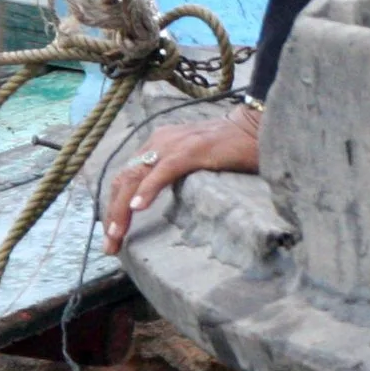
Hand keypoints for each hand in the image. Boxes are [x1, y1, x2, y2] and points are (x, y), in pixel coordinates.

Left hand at [101, 106, 260, 252]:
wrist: (258, 125)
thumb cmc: (231, 147)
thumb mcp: (192, 159)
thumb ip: (173, 172)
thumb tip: (156, 200)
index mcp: (159, 142)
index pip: (126, 176)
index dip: (114, 205)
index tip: (113, 234)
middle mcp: (160, 140)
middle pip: (124, 179)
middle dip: (113, 213)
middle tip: (111, 245)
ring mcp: (174, 144)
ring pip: (136, 177)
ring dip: (122, 209)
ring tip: (117, 235)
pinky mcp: (191, 150)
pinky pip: (162, 171)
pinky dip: (147, 190)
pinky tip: (137, 208)